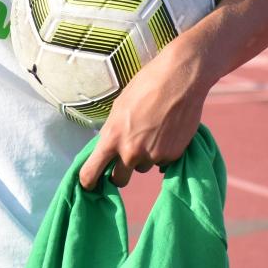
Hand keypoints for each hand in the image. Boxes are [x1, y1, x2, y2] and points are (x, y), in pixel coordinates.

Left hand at [78, 41, 207, 189]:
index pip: (92, 172)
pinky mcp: (173, 156)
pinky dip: (162, 153)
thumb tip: (109, 149)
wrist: (179, 81)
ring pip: (142, 168)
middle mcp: (130, 152)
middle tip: (123, 161)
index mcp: (111, 138)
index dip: (88, 181)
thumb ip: (113, 132)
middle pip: (119, 180)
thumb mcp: (119, 108)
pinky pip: (161, 163)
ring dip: (143, 158)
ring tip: (151, 132)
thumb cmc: (144, 87)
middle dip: (119, 173)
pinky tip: (166, 132)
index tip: (89, 186)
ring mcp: (153, 156)